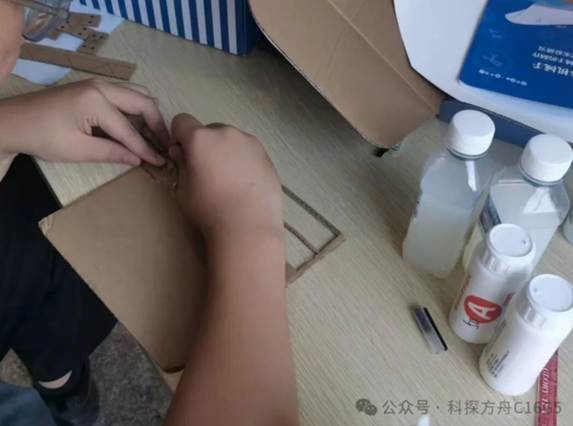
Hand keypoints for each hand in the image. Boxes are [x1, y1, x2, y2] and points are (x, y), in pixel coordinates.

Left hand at [0, 79, 168, 165]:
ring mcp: (97, 84)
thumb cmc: (42, 137)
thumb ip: (112, 152)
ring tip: (155, 135)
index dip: (147, 148)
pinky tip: (139, 125)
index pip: (130, 130)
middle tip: (166, 144)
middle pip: (143, 101)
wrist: (13, 122)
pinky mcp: (93, 88)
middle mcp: (101, 86)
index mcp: (96, 101)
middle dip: (157, 124)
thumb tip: (139, 159)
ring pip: (136, 93)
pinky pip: (125, 94)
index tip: (161, 162)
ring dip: (149, 113)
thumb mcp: (78, 150)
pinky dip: (137, 108)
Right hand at [169, 113, 282, 239]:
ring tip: (229, 180)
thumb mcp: (183, 189)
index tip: (183, 156)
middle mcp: (226, 133)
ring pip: (231, 140)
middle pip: (209, 130)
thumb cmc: (209, 209)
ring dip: (226, 151)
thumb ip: (182, 165)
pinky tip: (245, 184)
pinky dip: (244, 160)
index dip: (179, 137)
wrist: (248, 225)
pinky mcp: (266, 155)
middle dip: (205, 145)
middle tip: (207, 171)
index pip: (182, 121)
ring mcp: (250, 142)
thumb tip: (183, 153)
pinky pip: (248, 151)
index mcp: (201, 138)